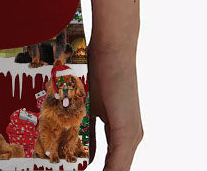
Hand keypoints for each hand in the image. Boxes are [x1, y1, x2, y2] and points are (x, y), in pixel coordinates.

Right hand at [87, 37, 142, 170]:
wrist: (112, 48)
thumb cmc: (100, 69)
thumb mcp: (90, 105)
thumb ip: (87, 130)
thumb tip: (81, 153)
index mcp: (121, 133)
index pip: (108, 163)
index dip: (95, 169)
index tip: (75, 170)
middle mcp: (130, 138)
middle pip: (113, 169)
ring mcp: (130, 136)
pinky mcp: (127, 132)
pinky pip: (117, 166)